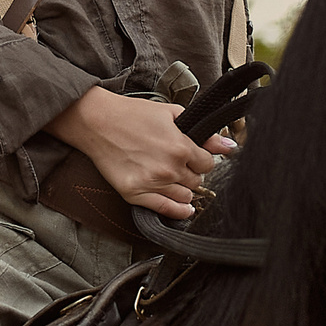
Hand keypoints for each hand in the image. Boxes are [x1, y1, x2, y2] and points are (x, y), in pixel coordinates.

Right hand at [46, 87, 236, 220]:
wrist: (97, 122)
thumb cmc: (131, 114)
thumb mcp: (171, 114)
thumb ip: (202, 133)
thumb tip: (228, 146)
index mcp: (180, 146)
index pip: (207, 164)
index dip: (202, 160)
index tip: (194, 157)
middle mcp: (169, 168)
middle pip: (196, 181)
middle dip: (191, 173)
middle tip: (178, 164)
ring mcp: (152, 183)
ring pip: (185, 197)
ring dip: (183, 189)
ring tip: (172, 179)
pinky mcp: (135, 193)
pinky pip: (165, 210)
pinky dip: (178, 211)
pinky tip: (184, 209)